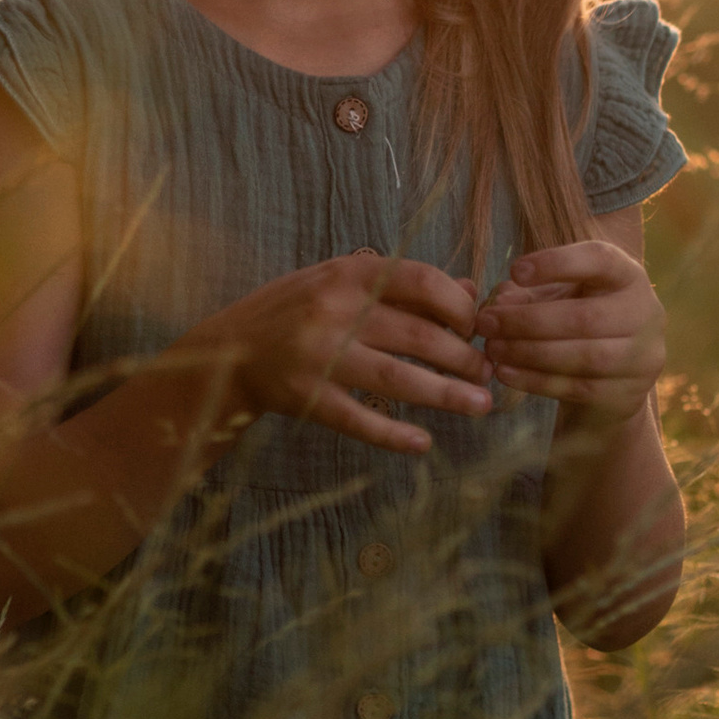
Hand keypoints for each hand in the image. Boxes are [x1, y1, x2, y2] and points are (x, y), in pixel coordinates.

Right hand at [195, 250, 491, 458]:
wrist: (228, 350)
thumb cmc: (297, 309)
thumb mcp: (344, 282)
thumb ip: (403, 285)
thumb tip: (469, 288)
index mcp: (348, 274)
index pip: (421, 280)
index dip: (460, 305)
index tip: (477, 327)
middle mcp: (335, 311)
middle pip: (419, 335)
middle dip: (464, 357)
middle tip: (489, 373)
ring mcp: (320, 356)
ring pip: (398, 378)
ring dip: (446, 394)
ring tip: (481, 405)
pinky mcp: (307, 398)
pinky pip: (359, 420)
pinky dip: (393, 434)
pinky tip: (423, 443)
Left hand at [477, 238, 665, 426]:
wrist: (611, 375)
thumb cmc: (576, 319)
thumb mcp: (556, 297)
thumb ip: (527, 294)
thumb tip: (498, 303)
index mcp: (628, 275)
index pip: (600, 260)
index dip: (557, 263)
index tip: (515, 271)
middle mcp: (645, 313)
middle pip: (585, 317)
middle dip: (528, 321)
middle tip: (485, 323)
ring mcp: (643, 357)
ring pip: (583, 356)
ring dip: (529, 353)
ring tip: (491, 348)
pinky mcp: (629, 394)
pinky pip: (578, 387)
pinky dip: (535, 381)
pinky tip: (504, 372)